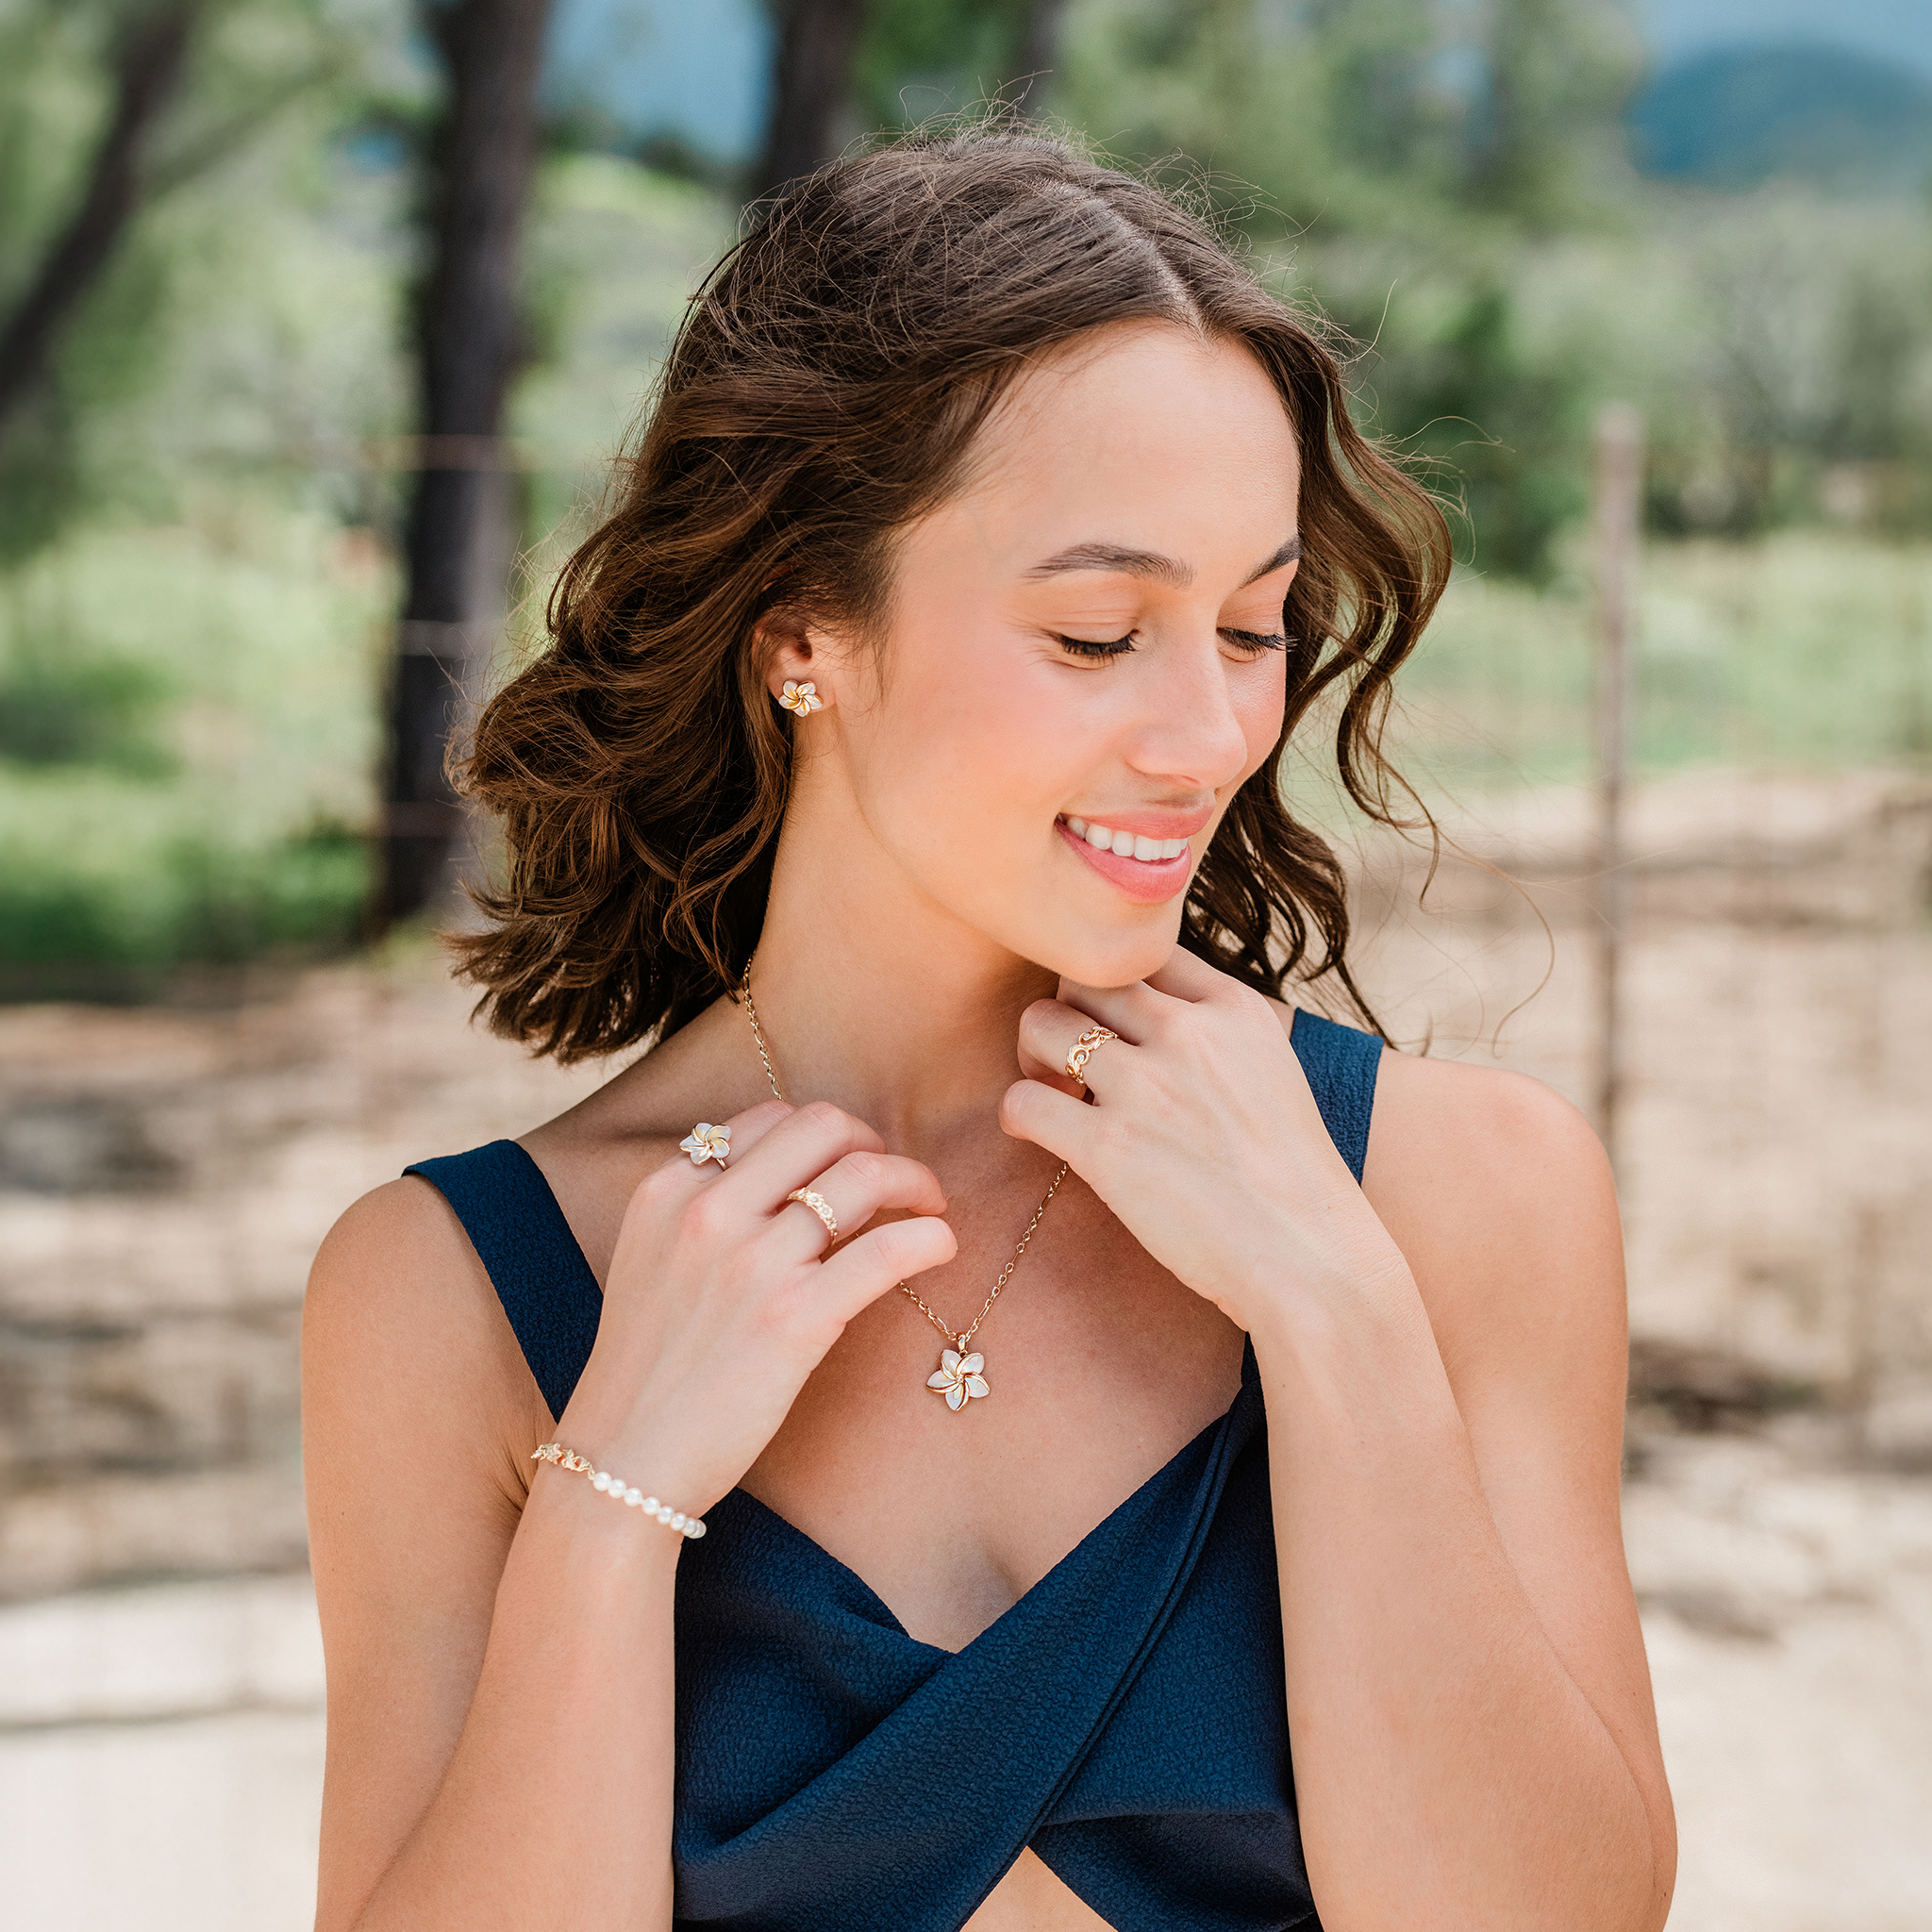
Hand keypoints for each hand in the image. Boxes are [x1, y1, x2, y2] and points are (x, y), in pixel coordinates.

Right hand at [559, 1100, 955, 1512]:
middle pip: (823, 1126)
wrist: (624, 1462)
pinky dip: (930, 1238)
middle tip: (894, 1181)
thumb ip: (703, 1212)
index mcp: (669, 1190)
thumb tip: (787, 1182)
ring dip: (914, 1181)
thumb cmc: (647, 1371)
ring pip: (863, 1175)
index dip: (822, 1135)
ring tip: (928, 1208)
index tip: (844, 1165)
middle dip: (872, 1141)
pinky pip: (888, 1248)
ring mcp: (752, 1263)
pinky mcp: (794, 1318)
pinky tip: (940, 1248)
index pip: (768, 1117)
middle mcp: (707, 1211)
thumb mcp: (650, 1261)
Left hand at [1000, 950, 1403, 1330]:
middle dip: (1066, 1010)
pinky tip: (1039, 1135)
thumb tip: (1154, 1023)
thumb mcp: (1273, 1074)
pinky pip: (1023, 1101)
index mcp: (1236, 1010)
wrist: (1312, 1262)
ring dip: (1034, 1055)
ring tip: (1055, 1094)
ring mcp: (1148, 1086)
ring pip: (1041, 1024)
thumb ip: (1218, 1037)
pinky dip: (1019, 1114)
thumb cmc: (1294, 1184)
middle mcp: (1190, 1033)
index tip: (1114, 1024)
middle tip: (1069, 1058)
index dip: (1116, 985)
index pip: (1144, 952)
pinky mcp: (1110, 1147)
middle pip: (1083, 976)